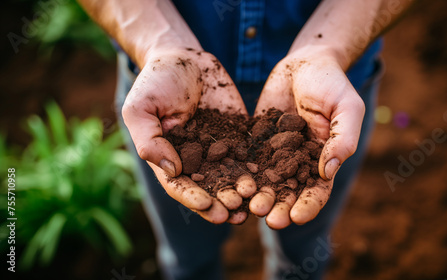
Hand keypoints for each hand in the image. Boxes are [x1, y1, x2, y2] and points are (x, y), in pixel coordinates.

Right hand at [122, 48, 253, 223]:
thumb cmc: (156, 81)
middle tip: (234, 213)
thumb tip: (172, 171)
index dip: (192, 196)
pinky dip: (258, 170)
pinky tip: (269, 180)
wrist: (184, 57)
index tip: (206, 205)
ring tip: (254, 204)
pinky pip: (249, 154)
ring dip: (242, 193)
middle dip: (221, 202)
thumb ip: (150, 140)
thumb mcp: (141, 108)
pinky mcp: (238, 136)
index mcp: (168, 157)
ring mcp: (218, 149)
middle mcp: (194, 159)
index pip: (179, 184)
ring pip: (231, 176)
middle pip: (208, 187)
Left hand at [251, 46, 364, 228]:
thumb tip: (327, 173)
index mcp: (324, 159)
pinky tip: (229, 183)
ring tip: (247, 205)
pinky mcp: (256, 140)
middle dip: (278, 206)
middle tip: (266, 218)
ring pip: (265, 180)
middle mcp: (298, 161)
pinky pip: (246, 159)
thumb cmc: (332, 83)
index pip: (317, 190)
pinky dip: (239, 173)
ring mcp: (275, 152)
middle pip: (288, 191)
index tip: (297, 217)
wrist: (304, 61)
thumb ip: (342, 139)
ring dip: (257, 195)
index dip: (308, 205)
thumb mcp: (347, 108)